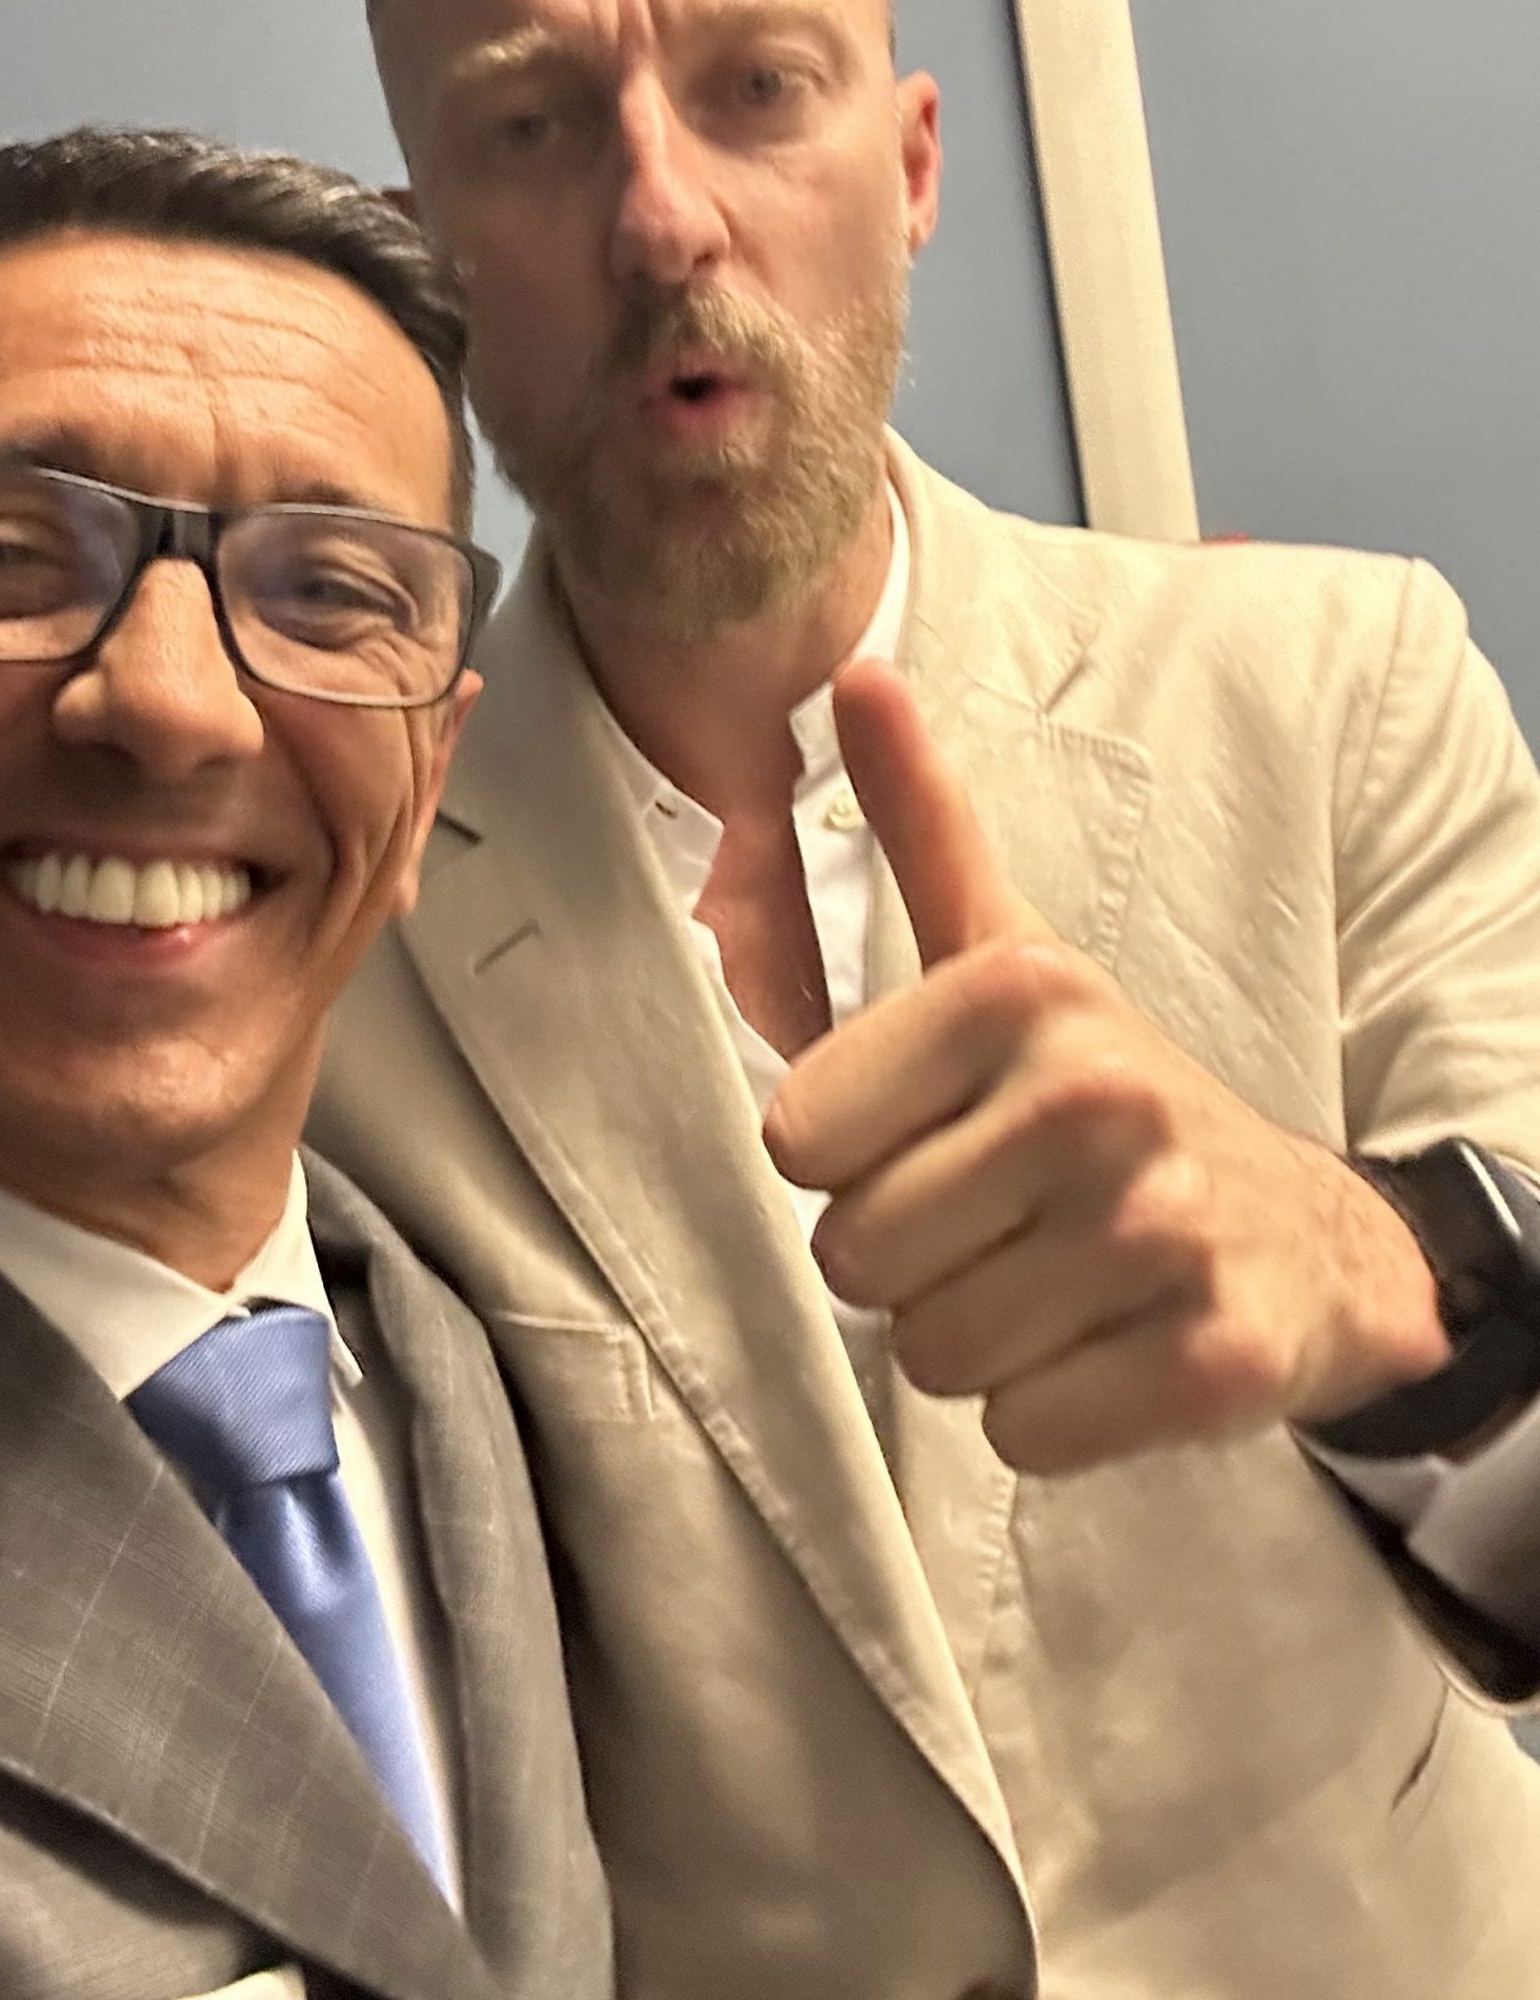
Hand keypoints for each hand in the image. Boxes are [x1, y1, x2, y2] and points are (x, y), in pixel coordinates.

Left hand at [763, 664, 1452, 1474]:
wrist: (1311, 1233)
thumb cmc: (1111, 1096)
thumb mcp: (1012, 950)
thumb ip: (920, 823)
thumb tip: (851, 673)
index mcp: (1018, 990)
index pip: (796, 1142)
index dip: (851, 1161)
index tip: (935, 1137)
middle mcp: (1094, 1095)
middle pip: (855, 1257)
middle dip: (909, 1262)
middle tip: (1001, 1222)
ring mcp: (1163, 1227)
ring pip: (932, 1355)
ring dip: (976, 1340)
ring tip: (1055, 1279)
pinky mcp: (1213, 1354)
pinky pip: (1022, 1433)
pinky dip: (1049, 1414)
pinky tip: (1108, 1346)